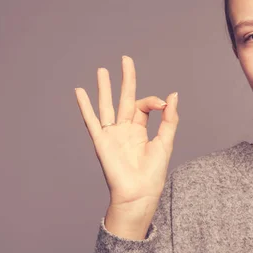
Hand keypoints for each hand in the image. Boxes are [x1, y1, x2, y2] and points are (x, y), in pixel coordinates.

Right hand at [74, 56, 178, 220]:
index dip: (153, 101)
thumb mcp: (165, 142)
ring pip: (106, 106)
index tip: (163, 105)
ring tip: (102, 70)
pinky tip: (79, 92)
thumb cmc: (153, 173)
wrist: (139, 193)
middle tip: (126, 59)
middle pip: (123, 99)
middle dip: (125, 79)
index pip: (143, 105)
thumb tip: (173, 95)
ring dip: (104, 88)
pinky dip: (85, 106)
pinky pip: (91, 121)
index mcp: (140, 130)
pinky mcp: (101, 141)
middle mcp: (124, 129)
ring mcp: (112, 134)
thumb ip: (169, 119)